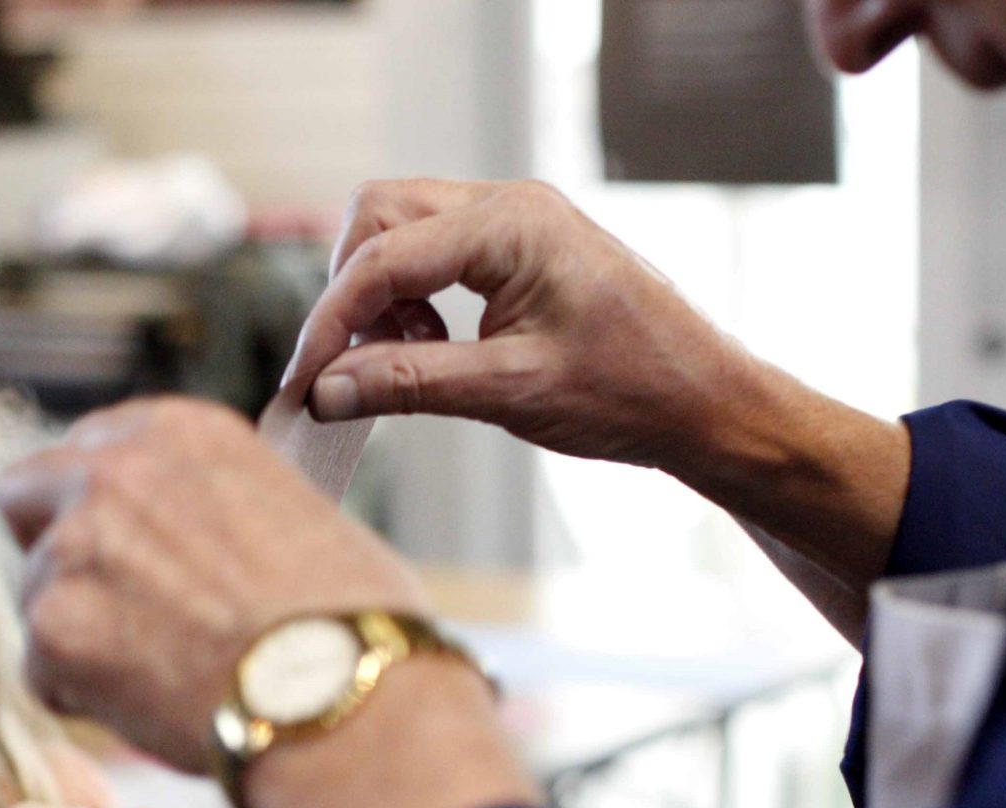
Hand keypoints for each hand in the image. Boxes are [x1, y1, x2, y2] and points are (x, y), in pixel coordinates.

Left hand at [0, 397, 429, 772]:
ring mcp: (74, 547)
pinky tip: (153, 705)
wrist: (342, 697)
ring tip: (165, 673)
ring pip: (35, 594)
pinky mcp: (53, 627)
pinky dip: (83, 696)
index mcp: (178, 431)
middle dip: (49, 545)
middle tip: (101, 602)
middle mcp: (114, 472)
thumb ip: (208, 506)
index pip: (89, 446)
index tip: (120, 542)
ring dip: (78, 635)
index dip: (97, 501)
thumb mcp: (288, 509)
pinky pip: (41, 671)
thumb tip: (184, 539)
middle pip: (25, 495)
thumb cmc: (346, 621)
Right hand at [279, 178, 908, 632]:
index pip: (383, 257)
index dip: (331, 323)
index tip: (304, 383)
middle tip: (351, 365)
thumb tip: (328, 391)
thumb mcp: (508, 394)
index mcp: (511, 225)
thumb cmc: (630, 390)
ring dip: (381, 295)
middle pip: (378, 217)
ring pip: (400, 229)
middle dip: (351, 291)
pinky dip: (411, 299)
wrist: (701, 402)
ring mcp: (513, 222)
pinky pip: (434, 253)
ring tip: (402, 361)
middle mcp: (509, 206)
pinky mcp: (516, 249)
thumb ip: (409, 385)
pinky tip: (431, 350)